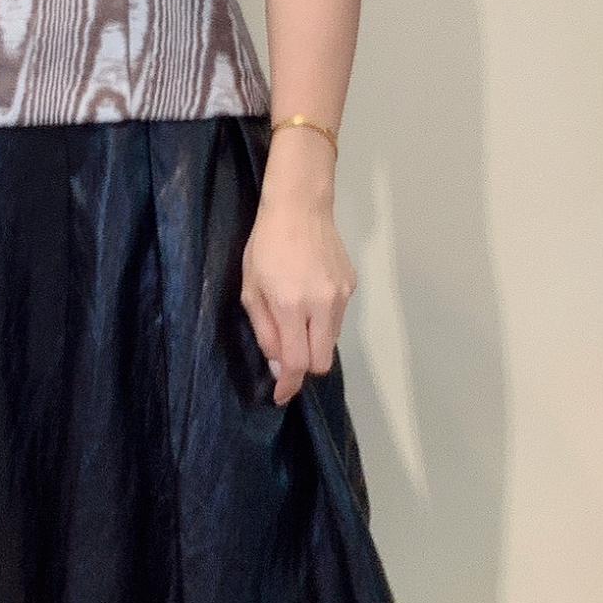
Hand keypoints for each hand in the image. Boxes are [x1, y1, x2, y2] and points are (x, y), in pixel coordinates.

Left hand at [240, 182, 357, 403]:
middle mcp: (322, 305)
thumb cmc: (266, 246)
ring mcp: (342, 295)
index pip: (297, 362)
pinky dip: (324, 318)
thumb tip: (278, 365)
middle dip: (304, 366)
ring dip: (314, 339)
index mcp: (291, 306)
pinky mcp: (352, 285)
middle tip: (288, 354)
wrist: (300, 207)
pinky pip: (339, 318)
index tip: (282, 395)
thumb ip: (265, 330)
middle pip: (322, 361)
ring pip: (332, 340)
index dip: (289, 385)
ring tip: (297, 313)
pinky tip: (310, 294)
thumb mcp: (251, 289)